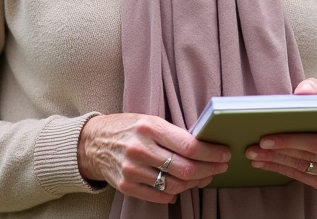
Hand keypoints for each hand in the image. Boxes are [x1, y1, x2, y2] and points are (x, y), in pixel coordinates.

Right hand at [77, 113, 230, 202]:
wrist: (93, 142)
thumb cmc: (127, 127)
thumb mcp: (149, 120)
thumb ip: (174, 133)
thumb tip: (205, 148)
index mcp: (149, 127)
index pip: (190, 146)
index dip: (211, 153)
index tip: (224, 153)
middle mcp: (140, 149)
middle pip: (186, 168)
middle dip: (209, 169)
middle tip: (220, 167)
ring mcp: (133, 170)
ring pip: (176, 184)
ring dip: (195, 183)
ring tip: (203, 176)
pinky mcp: (127, 186)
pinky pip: (161, 195)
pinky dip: (176, 192)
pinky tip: (182, 185)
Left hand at [244, 78, 316, 193]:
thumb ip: (313, 90)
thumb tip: (300, 92)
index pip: (316, 141)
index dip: (289, 141)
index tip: (264, 139)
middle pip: (306, 155)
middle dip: (276, 152)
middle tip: (252, 148)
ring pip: (301, 167)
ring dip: (274, 161)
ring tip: (254, 155)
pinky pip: (300, 177)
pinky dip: (280, 169)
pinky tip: (264, 163)